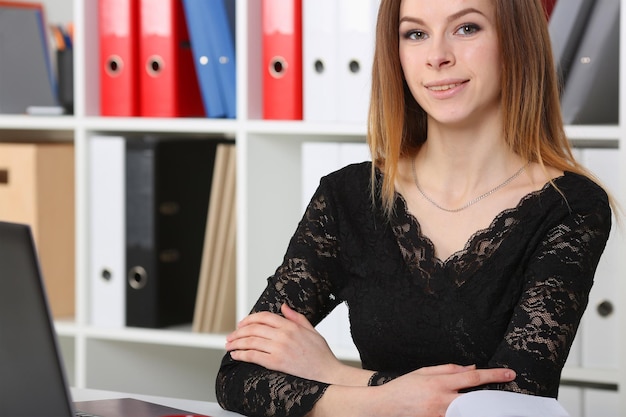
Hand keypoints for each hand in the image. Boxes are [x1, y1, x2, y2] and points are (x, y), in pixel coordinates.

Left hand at [226, 304, 353, 383]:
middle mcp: (283, 335)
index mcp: (291, 326)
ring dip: (236, 343)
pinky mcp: (277, 363)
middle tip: (231, 335)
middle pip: (254, 328)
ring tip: (229, 345)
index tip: (242, 323)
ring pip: (251, 342)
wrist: (327, 372)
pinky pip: (254, 356)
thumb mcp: (311, 330)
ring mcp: (279, 349)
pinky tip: (236, 354)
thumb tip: (284, 307)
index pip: (264, 317)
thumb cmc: (321, 353)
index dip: (250, 319)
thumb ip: (296, 317)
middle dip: (238, 331)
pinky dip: (242, 355)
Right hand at [380, 364, 516, 416]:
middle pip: (477, 399)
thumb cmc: (403, 387)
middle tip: (508, 397)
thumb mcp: (424, 371)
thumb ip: (449, 369)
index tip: (509, 374)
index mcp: (439, 383)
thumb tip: (472, 368)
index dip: (493, 375)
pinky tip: (468, 411)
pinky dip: (464, 414)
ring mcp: (440, 416)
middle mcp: (442, 400)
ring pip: (469, 413)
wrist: (384, 407)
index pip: (472, 378)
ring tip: (492, 406)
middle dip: (494, 398)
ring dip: (481, 409)